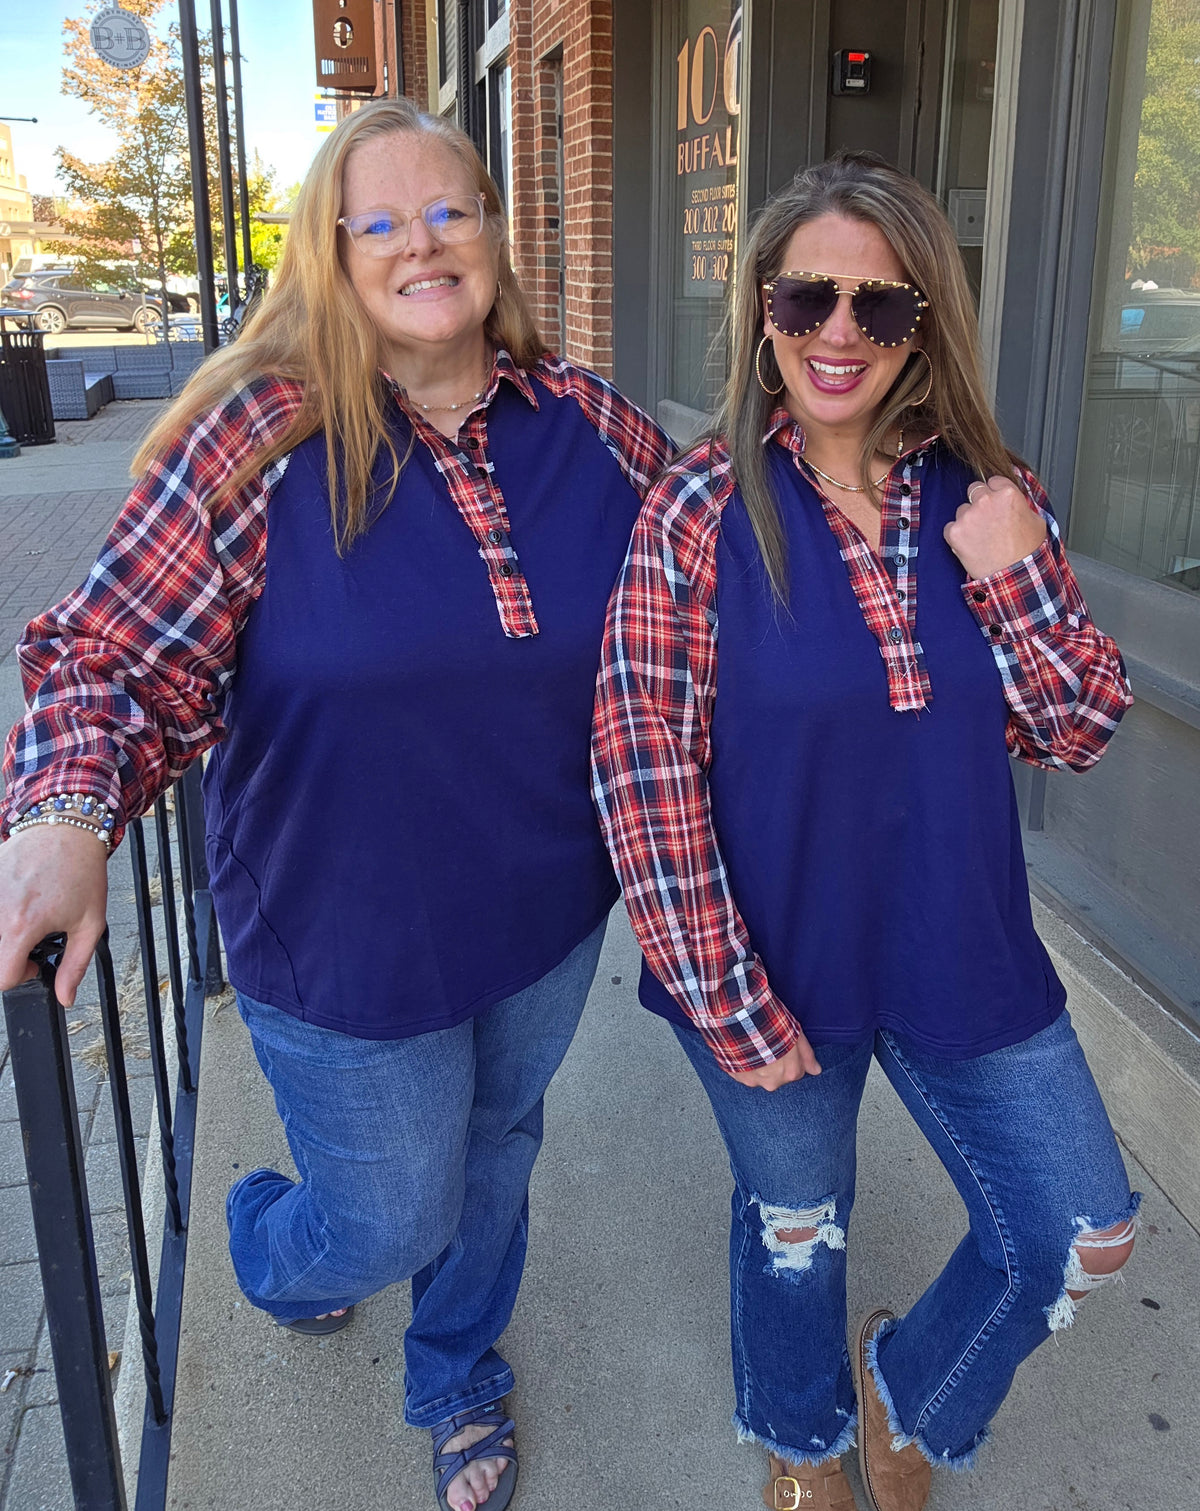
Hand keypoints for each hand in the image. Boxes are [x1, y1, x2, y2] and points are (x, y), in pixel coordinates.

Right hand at [0, 826, 108, 1006]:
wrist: (67, 827)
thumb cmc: (81, 871)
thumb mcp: (90, 924)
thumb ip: (75, 966)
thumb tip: (66, 996)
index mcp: (21, 925)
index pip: (1, 976)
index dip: (20, 976)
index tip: (33, 963)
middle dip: (9, 954)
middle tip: (30, 940)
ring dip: (5, 932)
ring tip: (25, 917)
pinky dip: (2, 911)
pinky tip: (19, 900)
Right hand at [726, 1033, 821, 1090]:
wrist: (742, 1020)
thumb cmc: (772, 1025)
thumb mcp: (796, 1035)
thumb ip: (807, 1055)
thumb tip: (816, 1071)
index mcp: (790, 1073)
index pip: (797, 1071)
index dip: (791, 1058)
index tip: (785, 1047)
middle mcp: (773, 1082)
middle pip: (778, 1076)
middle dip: (775, 1064)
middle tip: (768, 1046)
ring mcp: (754, 1081)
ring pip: (761, 1076)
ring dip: (759, 1065)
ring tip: (754, 1046)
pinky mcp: (738, 1077)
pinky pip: (744, 1073)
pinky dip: (744, 1065)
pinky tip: (743, 1050)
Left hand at [944, 474, 1047, 580]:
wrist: (1014, 576)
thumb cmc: (1027, 552)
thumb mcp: (1036, 520)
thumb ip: (1021, 504)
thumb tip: (1014, 499)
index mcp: (1007, 493)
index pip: (992, 481)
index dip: (994, 493)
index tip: (996, 504)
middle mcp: (986, 500)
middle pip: (974, 490)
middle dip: (979, 502)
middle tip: (987, 521)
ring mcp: (969, 515)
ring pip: (962, 510)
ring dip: (968, 520)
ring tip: (981, 538)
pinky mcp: (955, 532)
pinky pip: (950, 527)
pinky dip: (957, 536)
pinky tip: (971, 545)